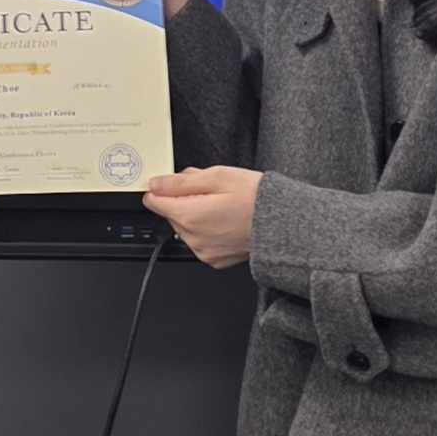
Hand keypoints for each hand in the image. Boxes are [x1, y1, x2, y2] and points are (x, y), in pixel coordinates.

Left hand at [143, 166, 260, 267]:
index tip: (179, 183)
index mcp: (190, 215)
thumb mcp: (217, 176)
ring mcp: (203, 251)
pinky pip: (199, 241)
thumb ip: (180, 181)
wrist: (283, 222)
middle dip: (184, 200)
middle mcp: (193, 238)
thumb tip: (156, 184)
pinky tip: (225, 221)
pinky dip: (207, 230)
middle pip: (170, 214)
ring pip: (184, 228)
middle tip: (211, 192)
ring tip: (222, 206)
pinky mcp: (214, 259)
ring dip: (195, 216)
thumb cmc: (255, 198)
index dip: (164, 188)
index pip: (153, 201)